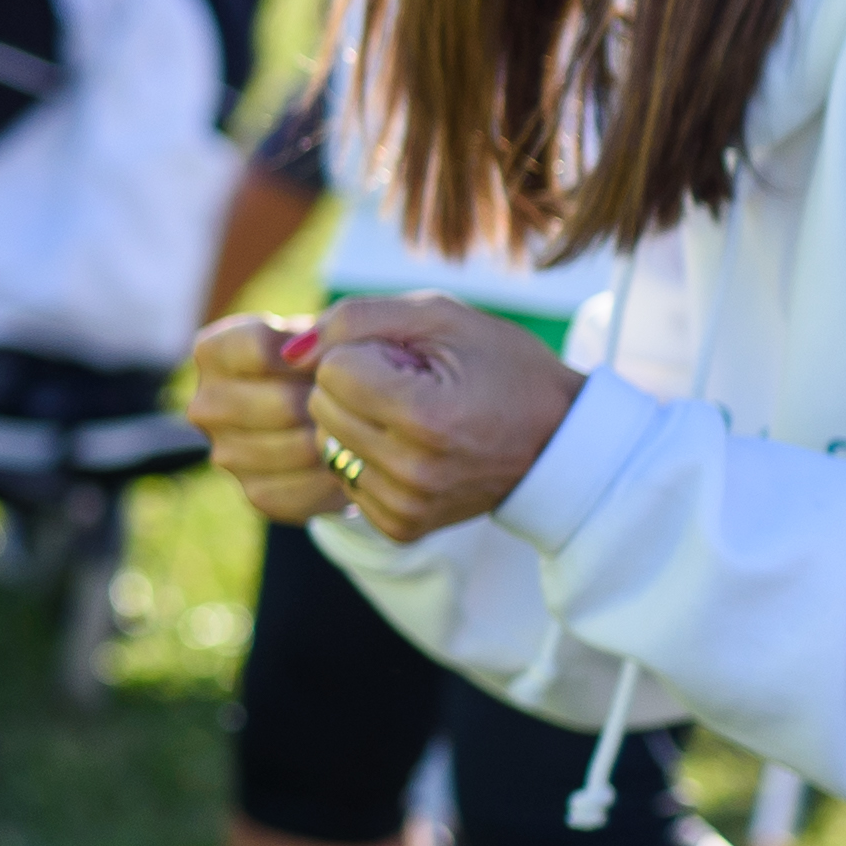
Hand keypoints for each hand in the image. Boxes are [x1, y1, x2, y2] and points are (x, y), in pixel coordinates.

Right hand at [189, 312, 339, 527]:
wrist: (342, 408)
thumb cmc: (335, 358)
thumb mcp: (335, 326)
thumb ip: (331, 326)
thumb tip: (305, 356)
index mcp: (212, 351)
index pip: (260, 347)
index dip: (312, 354)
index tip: (335, 357)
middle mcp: (206, 404)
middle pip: (282, 404)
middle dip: (329, 401)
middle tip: (353, 398)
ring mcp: (225, 453)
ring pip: (299, 448)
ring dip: (336, 438)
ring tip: (352, 424)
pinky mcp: (255, 493)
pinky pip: (306, 489)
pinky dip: (336, 476)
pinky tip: (346, 457)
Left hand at [280, 292, 580, 543]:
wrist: (557, 441)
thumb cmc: (502, 368)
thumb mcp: (441, 317)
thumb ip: (356, 318)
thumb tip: (288, 351)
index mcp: (427, 417)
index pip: (332, 370)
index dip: (367, 353)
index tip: (413, 361)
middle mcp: (415, 473)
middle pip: (321, 407)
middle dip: (357, 385)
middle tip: (416, 387)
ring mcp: (407, 507)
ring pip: (326, 443)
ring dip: (358, 422)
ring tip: (414, 418)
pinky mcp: (401, 527)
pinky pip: (344, 477)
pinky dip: (368, 457)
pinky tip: (412, 449)